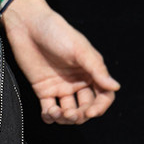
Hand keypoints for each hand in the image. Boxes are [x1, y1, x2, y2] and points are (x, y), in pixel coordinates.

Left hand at [0, 0, 119, 123]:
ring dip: (65, 117)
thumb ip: (96, 69)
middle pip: (85, 106)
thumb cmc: (57, 33)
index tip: (91, 112)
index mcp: (91, 71)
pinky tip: (48, 113)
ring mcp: (60, 86)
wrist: (28, 26)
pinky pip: (49, 109)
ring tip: (58, 113)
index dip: (100, 107)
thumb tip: (115, 87)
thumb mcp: (80, 50)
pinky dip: (50, 116)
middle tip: (71, 114)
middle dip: (80, 114)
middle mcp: (78, 81)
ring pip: (68, 111)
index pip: (103, 95)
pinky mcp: (43, 89)